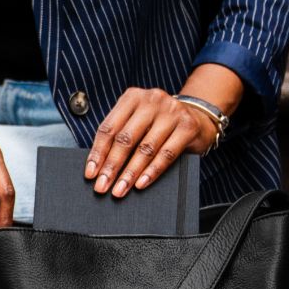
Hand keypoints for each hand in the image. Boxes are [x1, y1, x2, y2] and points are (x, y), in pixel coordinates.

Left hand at [83, 87, 218, 197]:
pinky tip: (141, 184)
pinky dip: (152, 171)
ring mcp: (171, 111)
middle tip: (102, 186)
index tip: (90, 174)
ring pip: (145, 148)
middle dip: (111, 166)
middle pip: (125, 138)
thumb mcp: (137, 123)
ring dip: (130, 173)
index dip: (98, 153)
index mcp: (132, 97)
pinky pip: (166, 153)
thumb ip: (120, 137)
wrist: (197, 118)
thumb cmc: (158, 125)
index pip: (109, 128)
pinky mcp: (187, 126)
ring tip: (119, 190)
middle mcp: (152, 100)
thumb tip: (98, 168)